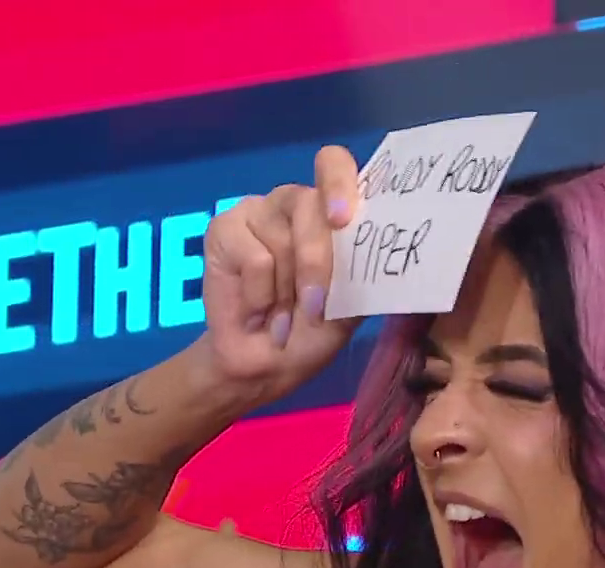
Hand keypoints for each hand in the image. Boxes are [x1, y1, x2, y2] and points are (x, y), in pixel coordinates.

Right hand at [201, 145, 363, 403]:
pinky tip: (256, 311)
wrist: (265, 364)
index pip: (334, 165)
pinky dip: (260, 295)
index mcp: (330, 210)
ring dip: (286, 291)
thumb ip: (361, 265)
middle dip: (316, 263)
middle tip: (313, 307)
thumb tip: (380, 241)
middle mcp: (295, 203)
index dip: (340, 184)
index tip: (343, 220)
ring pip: (282, 236)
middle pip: (311, 204)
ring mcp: (257, 212)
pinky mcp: (224, 229)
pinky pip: (255, 257)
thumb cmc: (311, 331)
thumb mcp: (349, 302)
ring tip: (281, 314)